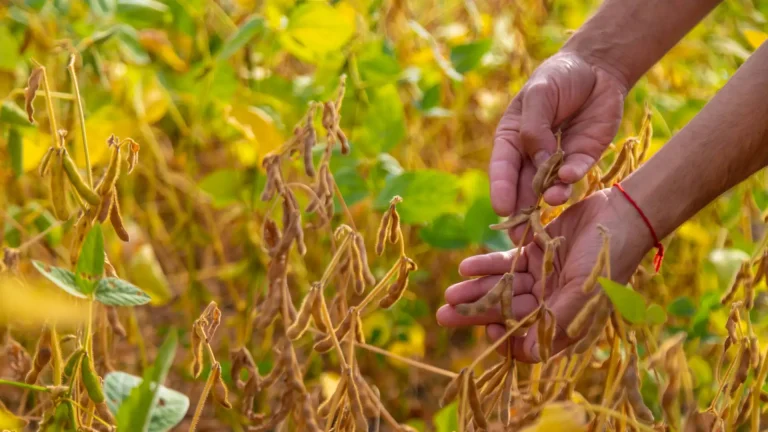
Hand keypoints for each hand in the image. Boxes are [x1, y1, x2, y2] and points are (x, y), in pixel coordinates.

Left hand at [436, 188, 652, 361]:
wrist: (621, 216)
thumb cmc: (607, 259)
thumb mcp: (582, 294)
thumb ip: (554, 322)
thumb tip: (525, 353)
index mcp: (563, 320)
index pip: (526, 340)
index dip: (505, 339)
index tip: (489, 329)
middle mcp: (549, 302)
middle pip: (505, 312)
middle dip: (475, 313)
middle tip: (443, 314)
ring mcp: (541, 277)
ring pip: (501, 287)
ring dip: (475, 290)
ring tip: (449, 292)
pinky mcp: (535, 252)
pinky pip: (505, 263)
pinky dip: (485, 266)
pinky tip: (465, 267)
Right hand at [491, 51, 627, 241]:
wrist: (596, 69)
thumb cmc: (558, 77)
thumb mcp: (540, 94)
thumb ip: (535, 127)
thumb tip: (539, 160)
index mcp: (511, 138)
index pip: (502, 167)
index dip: (501, 188)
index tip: (502, 209)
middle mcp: (530, 155)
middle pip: (522, 186)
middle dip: (522, 207)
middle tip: (521, 229)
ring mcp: (557, 160)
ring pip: (548, 185)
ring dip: (549, 195)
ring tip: (552, 199)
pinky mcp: (582, 159)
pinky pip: (575, 173)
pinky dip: (572, 177)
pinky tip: (570, 177)